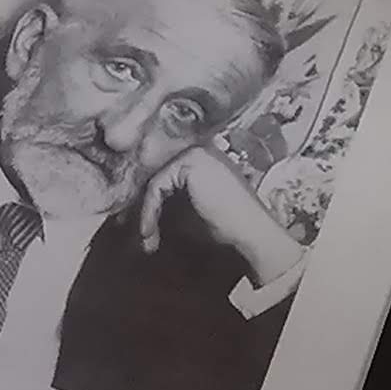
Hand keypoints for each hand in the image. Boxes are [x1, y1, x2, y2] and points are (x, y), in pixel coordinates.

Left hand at [141, 150, 307, 313]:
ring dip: (147, 213)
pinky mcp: (190, 161)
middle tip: (143, 236)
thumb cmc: (229, 228)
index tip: (147, 230)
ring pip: (156, 183)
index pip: (167, 178)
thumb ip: (171, 205)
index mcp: (204, 162)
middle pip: (159, 178)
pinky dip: (150, 210)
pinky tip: (150, 229)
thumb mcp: (192, 214)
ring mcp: (196, 152)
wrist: (251, 230)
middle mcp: (200, 151)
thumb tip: (139, 210)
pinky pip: (157, 186)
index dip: (153, 204)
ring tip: (147, 238)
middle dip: (146, 209)